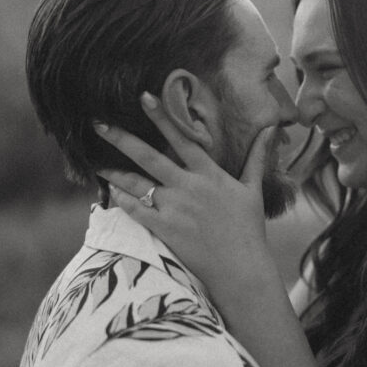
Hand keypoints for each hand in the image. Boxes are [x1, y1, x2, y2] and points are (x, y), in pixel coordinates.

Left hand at [94, 94, 278, 305]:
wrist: (241, 269)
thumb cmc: (249, 229)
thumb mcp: (254, 189)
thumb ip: (257, 156)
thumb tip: (271, 128)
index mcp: (210, 174)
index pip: (182, 138)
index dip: (163, 117)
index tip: (144, 97)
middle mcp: (189, 187)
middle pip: (150, 156)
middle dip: (123, 139)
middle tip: (99, 124)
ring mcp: (175, 208)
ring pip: (137, 183)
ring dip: (114, 171)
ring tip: (94, 162)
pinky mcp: (165, 229)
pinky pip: (136, 210)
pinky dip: (121, 199)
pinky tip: (109, 192)